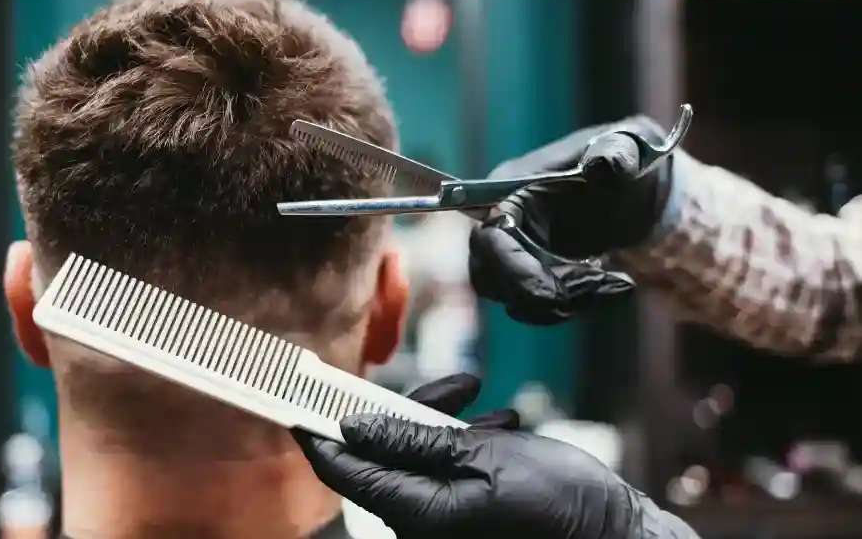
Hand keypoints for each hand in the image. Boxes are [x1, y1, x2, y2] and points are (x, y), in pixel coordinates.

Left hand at [292, 374, 644, 538]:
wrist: (611, 529)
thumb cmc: (558, 503)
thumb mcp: (483, 457)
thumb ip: (414, 440)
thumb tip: (354, 425)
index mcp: (415, 511)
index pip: (344, 468)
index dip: (317, 429)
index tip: (299, 394)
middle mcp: (420, 517)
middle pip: (383, 451)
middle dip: (408, 410)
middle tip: (450, 385)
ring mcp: (442, 513)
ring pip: (417, 450)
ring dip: (443, 418)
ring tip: (482, 400)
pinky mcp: (463, 504)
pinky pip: (445, 463)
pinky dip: (465, 438)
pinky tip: (499, 424)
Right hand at [469, 116, 674, 324]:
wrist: (646, 184)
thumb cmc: (632, 158)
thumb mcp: (632, 148)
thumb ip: (617, 154)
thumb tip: (602, 165)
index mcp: (511, 188)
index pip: (488, 238)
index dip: (512, 270)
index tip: (557, 292)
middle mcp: (503, 223)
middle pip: (491, 278)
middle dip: (542, 293)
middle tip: (600, 283)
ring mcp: (517, 252)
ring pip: (516, 299)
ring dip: (565, 303)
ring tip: (617, 283)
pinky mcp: (536, 274)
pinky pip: (540, 305)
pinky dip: (577, 304)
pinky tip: (616, 285)